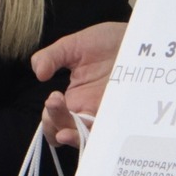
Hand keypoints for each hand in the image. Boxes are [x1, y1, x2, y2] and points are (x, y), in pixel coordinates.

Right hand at [30, 20, 125, 146]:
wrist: (136, 36)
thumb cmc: (106, 41)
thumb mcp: (73, 46)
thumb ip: (51, 57)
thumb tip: (38, 73)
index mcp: (74, 99)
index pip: (54, 121)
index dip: (49, 118)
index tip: (52, 99)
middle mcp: (89, 111)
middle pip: (67, 132)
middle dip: (56, 123)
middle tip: (55, 102)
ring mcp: (108, 114)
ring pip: (88, 138)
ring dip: (74, 136)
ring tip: (66, 131)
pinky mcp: (126, 114)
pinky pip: (113, 133)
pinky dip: (102, 136)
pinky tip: (94, 125)